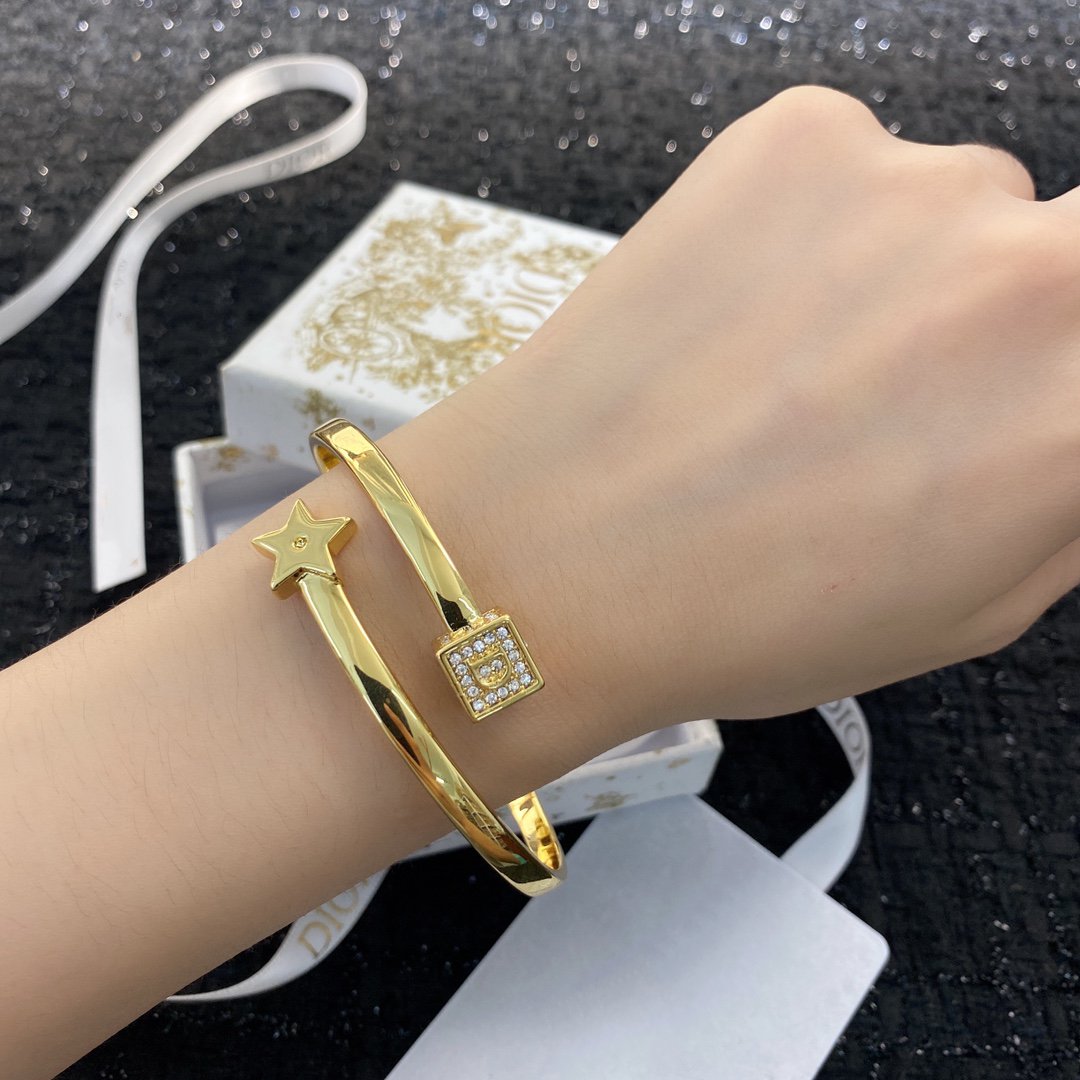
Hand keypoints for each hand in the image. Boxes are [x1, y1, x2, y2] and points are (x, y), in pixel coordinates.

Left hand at [387, 85, 1079, 727]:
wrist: (550, 554)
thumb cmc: (744, 612)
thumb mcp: (965, 610)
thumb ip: (1070, 495)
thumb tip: (1077, 417)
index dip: (1058, 372)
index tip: (1017, 388)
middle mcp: (1031, 278)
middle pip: (1075, 248)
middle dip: (1022, 307)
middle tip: (914, 377)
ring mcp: (911, 186)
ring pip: (964, 201)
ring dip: (908, 265)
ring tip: (788, 358)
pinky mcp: (798, 136)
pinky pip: (854, 163)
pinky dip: (814, 223)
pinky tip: (735, 310)